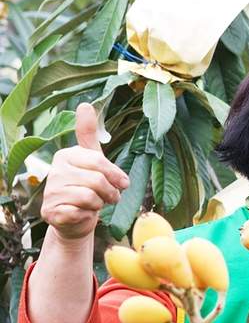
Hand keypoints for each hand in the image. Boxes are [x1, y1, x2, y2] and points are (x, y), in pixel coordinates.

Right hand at [40, 103, 129, 240]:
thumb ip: (89, 135)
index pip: (99, 162)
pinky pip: (81, 213)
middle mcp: (54, 171)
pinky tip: (82, 213)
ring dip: (100, 205)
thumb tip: (84, 104)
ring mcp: (50, 192)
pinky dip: (88, 216)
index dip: (116, 175)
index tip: (123, 183)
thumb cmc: (88, 186)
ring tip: (96, 204)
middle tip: (110, 197)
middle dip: (110, 193)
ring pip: (90, 198)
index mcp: (66, 155)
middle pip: (97, 181)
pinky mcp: (50, 212)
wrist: (76, 218)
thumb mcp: (93, 160)